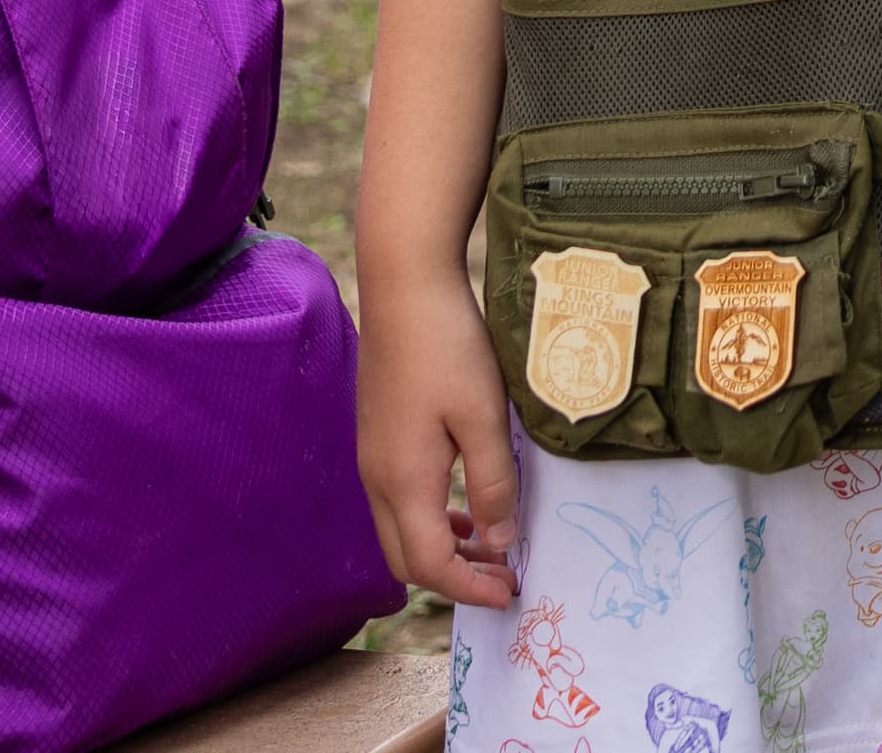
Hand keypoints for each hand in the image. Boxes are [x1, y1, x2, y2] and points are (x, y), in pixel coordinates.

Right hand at [356, 267, 523, 608]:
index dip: (468, 588)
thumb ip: (493, 483)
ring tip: (490, 545)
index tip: (509, 593)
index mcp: (402, 481)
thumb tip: (497, 542)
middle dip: (452, 578)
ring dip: (442, 548)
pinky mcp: (378, 438)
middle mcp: (377, 478)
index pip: (427, 564)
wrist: (405, 287)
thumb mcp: (485, 417)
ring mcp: (372, 458)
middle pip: (405, 559)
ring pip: (399, 531)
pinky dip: (431, 519)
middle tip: (502, 576)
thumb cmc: (449, 348)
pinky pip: (398, 502)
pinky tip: (465, 504)